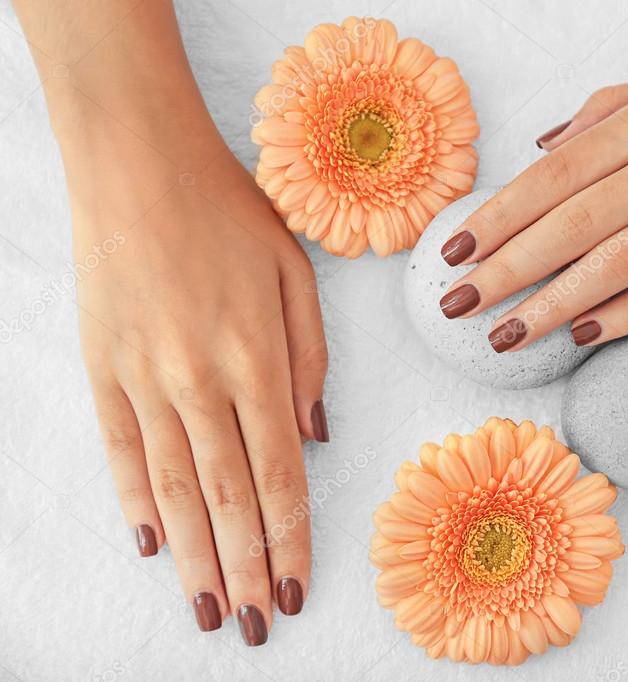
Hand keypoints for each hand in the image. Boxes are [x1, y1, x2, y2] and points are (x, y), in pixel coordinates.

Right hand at [70, 118, 327, 643]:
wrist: (138, 162)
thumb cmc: (230, 214)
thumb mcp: (297, 276)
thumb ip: (310, 362)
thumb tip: (313, 438)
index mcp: (256, 359)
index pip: (279, 474)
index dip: (288, 538)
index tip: (296, 587)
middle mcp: (197, 381)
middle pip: (227, 497)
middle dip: (245, 569)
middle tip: (254, 626)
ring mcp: (141, 378)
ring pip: (171, 488)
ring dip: (193, 556)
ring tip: (207, 610)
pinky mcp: (100, 367)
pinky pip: (118, 450)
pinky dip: (134, 502)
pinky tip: (153, 544)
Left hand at [438, 0, 627, 350]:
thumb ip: (604, 112)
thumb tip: (538, 148)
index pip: (554, 174)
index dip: (499, 215)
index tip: (454, 250)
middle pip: (570, 222)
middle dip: (505, 267)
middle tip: (456, 305)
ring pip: (614, 261)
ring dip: (551, 304)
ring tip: (504, 336)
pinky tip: (584, 336)